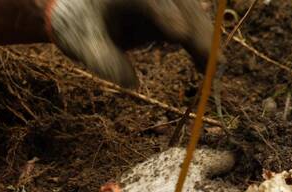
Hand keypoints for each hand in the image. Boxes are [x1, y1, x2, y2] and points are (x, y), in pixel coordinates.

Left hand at [46, 0, 212, 87]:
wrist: (79, 12)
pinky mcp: (172, 6)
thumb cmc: (77, 25)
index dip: (164, 14)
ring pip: (192, 11)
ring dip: (204, 38)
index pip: (151, 0)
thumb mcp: (82, 43)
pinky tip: (207, 65)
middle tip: (210, 58)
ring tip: (214, 67)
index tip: (177, 33)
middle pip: (181, 4)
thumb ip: (103, 60)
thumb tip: (131, 84)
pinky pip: (192, 20)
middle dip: (196, 30)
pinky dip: (201, 41)